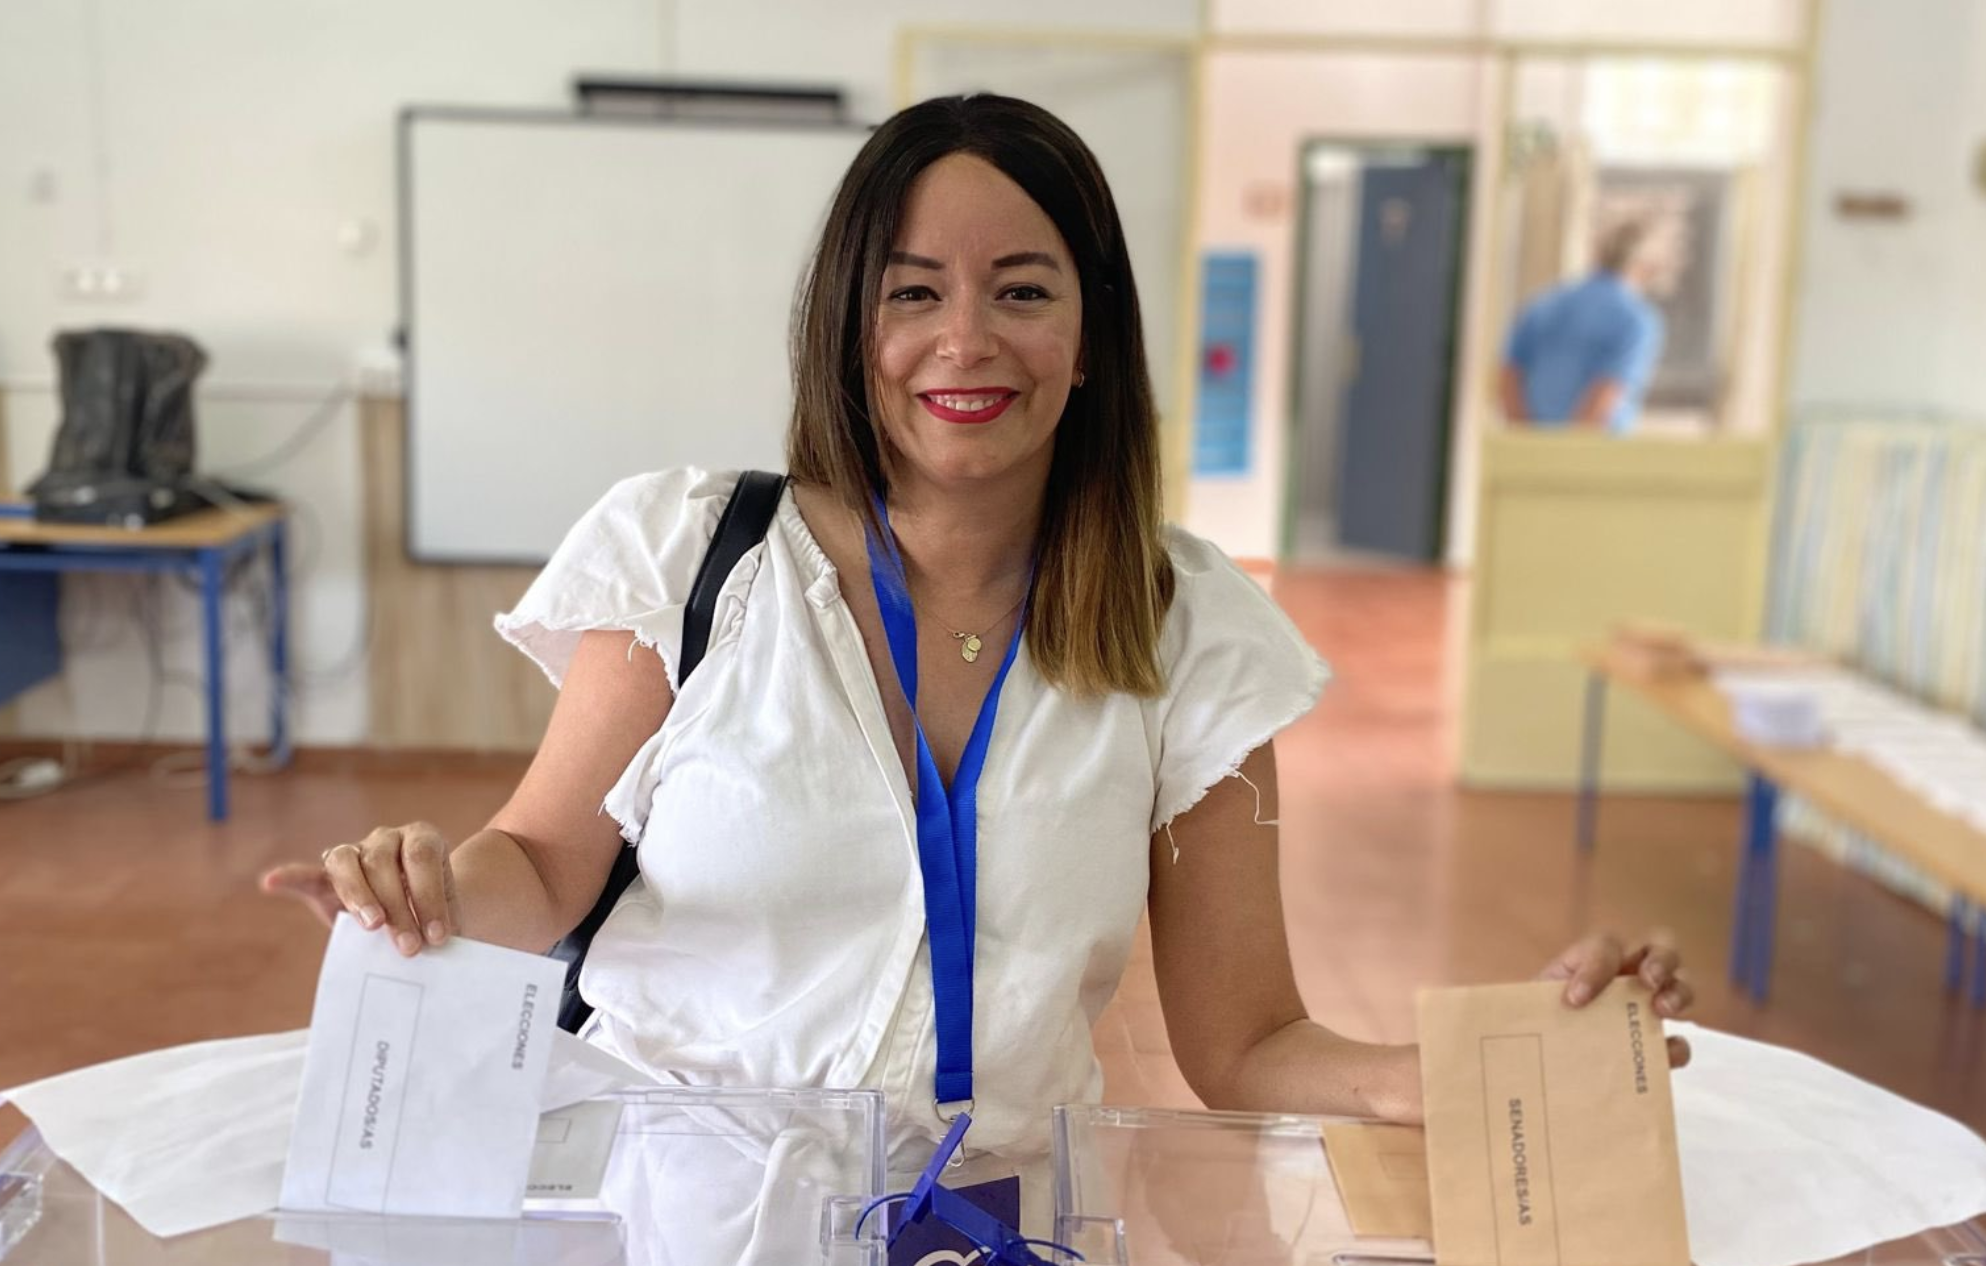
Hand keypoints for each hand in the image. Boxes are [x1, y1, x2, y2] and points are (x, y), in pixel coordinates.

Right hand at [261, 822, 459, 956]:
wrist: (421, 919)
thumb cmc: (436, 918)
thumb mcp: (445, 918)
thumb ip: (438, 926)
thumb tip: (439, 951)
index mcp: (423, 839)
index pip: (422, 859)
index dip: (430, 897)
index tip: (438, 936)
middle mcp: (388, 838)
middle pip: (383, 863)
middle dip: (397, 907)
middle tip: (409, 947)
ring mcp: (356, 853)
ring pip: (348, 863)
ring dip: (359, 896)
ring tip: (372, 926)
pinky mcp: (328, 877)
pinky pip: (307, 874)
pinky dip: (289, 877)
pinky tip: (271, 882)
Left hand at [1539, 931, 1694, 1068]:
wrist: (1537, 1054)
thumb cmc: (1533, 1020)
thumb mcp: (1528, 1005)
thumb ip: (1531, 1004)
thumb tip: (1501, 1016)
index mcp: (1590, 960)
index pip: (1603, 947)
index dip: (1593, 969)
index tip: (1575, 1000)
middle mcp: (1626, 974)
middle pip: (1659, 947)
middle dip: (1660, 960)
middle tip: (1648, 982)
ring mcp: (1646, 1005)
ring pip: (1680, 983)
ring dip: (1677, 993)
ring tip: (1661, 1011)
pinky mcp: (1653, 1044)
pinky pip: (1678, 1041)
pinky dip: (1676, 1046)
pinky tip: (1666, 1054)